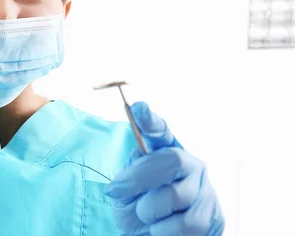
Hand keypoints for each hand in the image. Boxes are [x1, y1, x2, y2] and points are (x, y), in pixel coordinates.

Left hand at [104, 102, 224, 235]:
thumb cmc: (138, 209)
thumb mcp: (125, 192)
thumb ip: (130, 176)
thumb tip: (130, 172)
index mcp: (165, 152)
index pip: (160, 131)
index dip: (150, 119)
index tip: (138, 107)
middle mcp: (189, 165)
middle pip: (171, 161)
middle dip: (139, 178)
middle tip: (115, 191)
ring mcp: (205, 189)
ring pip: (177, 196)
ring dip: (150, 211)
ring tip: (146, 216)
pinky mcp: (214, 216)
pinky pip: (186, 224)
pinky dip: (164, 231)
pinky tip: (160, 229)